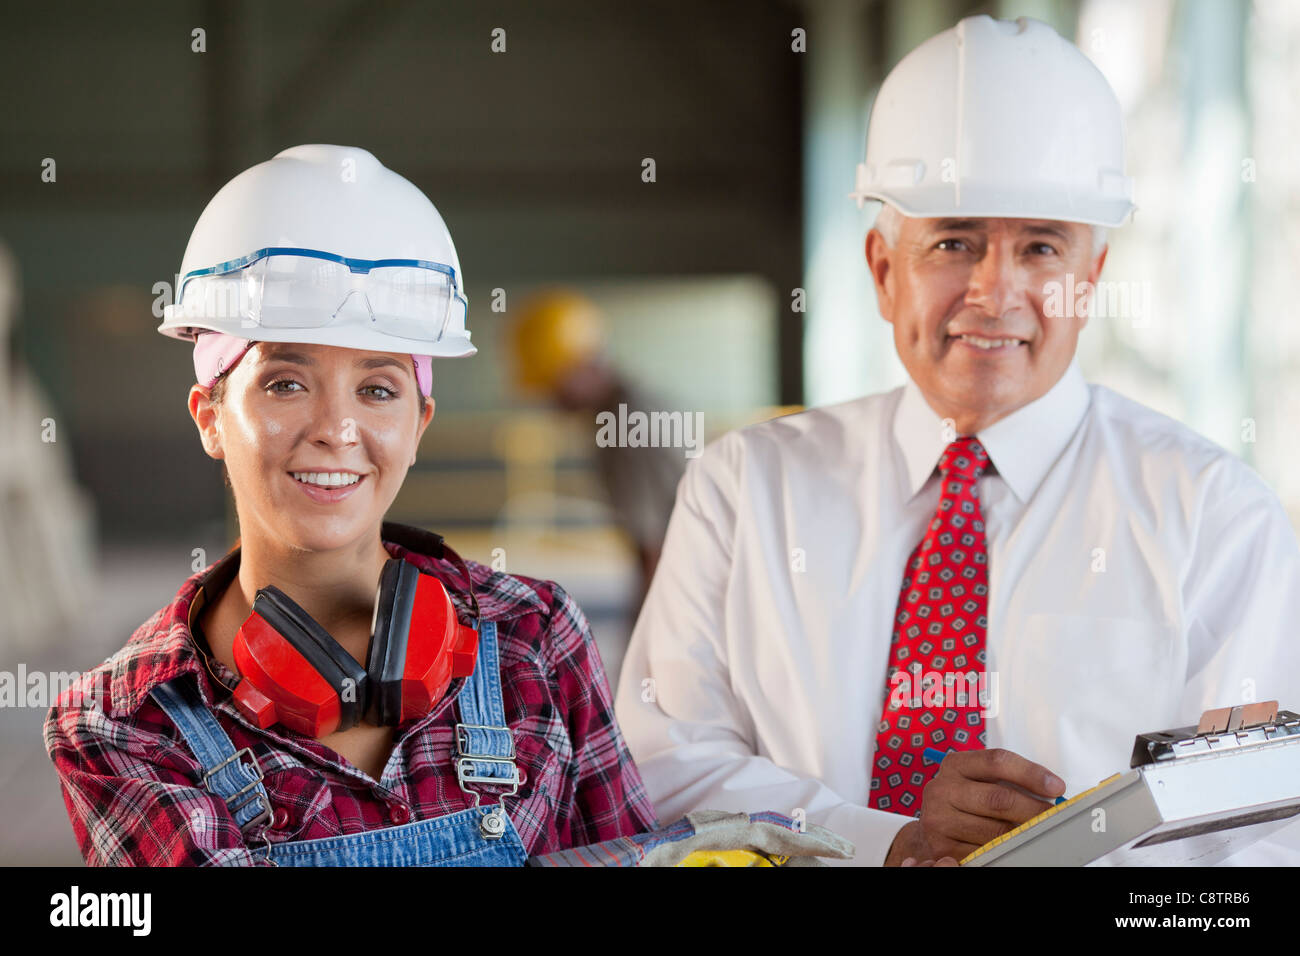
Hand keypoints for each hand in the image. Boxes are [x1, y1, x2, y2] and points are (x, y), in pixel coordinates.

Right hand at [884, 748, 1064, 864]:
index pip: (997, 761)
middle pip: (998, 799)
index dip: (1030, 773)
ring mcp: (939, 820)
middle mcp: (942, 789)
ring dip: (1024, 835)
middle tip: (1056, 817)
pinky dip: (1006, 853)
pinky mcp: (942, 848)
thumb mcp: (979, 778)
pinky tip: (1017, 849)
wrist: (937, 823)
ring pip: (995, 832)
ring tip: (1039, 834)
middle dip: (1034, 810)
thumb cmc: (968, 797)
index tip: (1057, 787)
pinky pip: (985, 853)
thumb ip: (1008, 779)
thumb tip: (1052, 791)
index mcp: (955, 764)